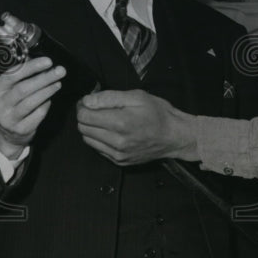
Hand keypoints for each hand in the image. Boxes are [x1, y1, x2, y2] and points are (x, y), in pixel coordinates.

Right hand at [0, 56, 63, 159]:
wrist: (6, 134)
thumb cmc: (11, 106)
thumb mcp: (9, 90)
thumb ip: (22, 76)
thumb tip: (41, 63)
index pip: (12, 75)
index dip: (31, 67)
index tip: (48, 62)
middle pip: (23, 88)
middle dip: (44, 78)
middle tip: (59, 71)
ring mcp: (8, 119)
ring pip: (31, 102)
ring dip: (48, 90)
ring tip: (57, 83)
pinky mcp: (20, 129)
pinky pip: (38, 114)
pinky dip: (46, 105)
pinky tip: (50, 99)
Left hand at [76, 88, 197, 165]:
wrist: (175, 136)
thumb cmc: (159, 113)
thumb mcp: (137, 96)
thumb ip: (109, 97)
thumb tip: (87, 101)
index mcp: (121, 123)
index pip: (84, 116)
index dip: (83, 106)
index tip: (90, 101)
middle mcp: (117, 142)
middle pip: (83, 128)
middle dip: (86, 116)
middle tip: (97, 109)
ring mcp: (118, 154)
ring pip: (88, 140)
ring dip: (92, 129)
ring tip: (106, 120)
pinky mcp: (120, 161)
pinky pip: (98, 149)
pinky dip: (100, 139)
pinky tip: (113, 132)